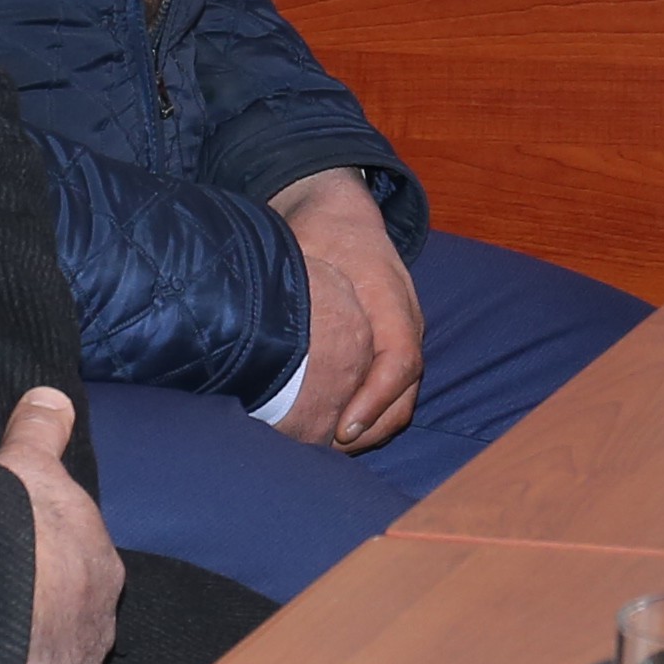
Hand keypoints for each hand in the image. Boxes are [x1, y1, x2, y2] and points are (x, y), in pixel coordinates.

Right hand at [0, 388, 123, 663]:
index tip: (16, 580)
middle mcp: (101, 626)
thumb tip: (51, 394)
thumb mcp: (28, 465)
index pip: (78, 577)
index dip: (47, 578)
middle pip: (69, 632)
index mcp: (100, 569)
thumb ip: (40, 432)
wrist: (1, 596)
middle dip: (39, 631)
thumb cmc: (15, 525)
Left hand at [269, 169, 426, 450]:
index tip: (342, 428)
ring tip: (330, 450)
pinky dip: (369, 415)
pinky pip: (391, 389)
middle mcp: (405, 318)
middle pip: (408, 388)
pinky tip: (335, 431)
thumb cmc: (320, 230)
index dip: (375, 398)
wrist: (340, 212)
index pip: (400, 357)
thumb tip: (255, 325)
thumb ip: (289, 283)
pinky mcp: (390, 345)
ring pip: (403, 395)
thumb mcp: (304, 246)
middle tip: (330, 452)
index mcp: (389, 294)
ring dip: (373, 428)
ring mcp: (402, 333)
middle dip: (374, 427)